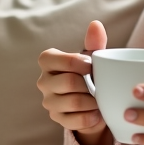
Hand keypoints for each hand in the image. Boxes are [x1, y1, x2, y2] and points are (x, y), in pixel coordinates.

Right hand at [37, 20, 113, 144]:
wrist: (93, 103)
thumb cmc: (89, 74)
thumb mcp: (92, 58)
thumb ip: (94, 42)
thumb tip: (96, 24)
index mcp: (48, 61)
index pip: (54, 59)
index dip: (76, 62)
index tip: (92, 66)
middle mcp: (44, 81)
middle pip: (68, 82)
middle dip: (89, 85)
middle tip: (99, 86)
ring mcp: (49, 102)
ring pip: (74, 102)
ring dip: (93, 102)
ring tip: (100, 100)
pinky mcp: (57, 119)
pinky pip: (77, 120)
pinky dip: (92, 117)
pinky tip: (98, 113)